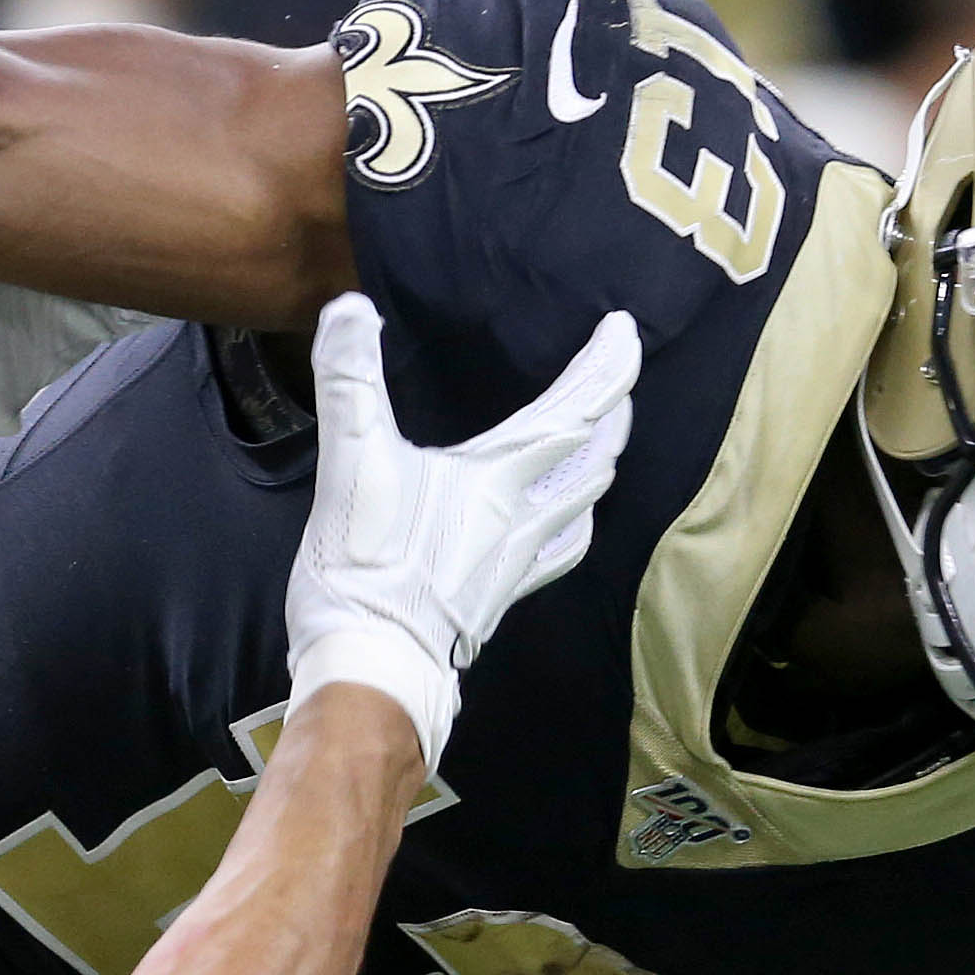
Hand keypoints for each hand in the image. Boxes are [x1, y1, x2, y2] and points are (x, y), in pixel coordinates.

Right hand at [284, 295, 637, 761]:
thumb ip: (350, 382)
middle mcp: (521, 519)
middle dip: (613, 412)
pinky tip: (568, 527)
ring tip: (603, 442)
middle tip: (620, 379)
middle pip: (592, 457)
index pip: (575, 410)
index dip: (608, 368)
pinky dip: (572, 525)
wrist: (370, 667)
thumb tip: (349, 307)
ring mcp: (514, 562)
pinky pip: (555, 552)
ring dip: (599, 466)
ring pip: (581, 505)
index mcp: (497, 479)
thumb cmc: (365, 571)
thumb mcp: (351, 464)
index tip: (625, 330)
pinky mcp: (497, 595)